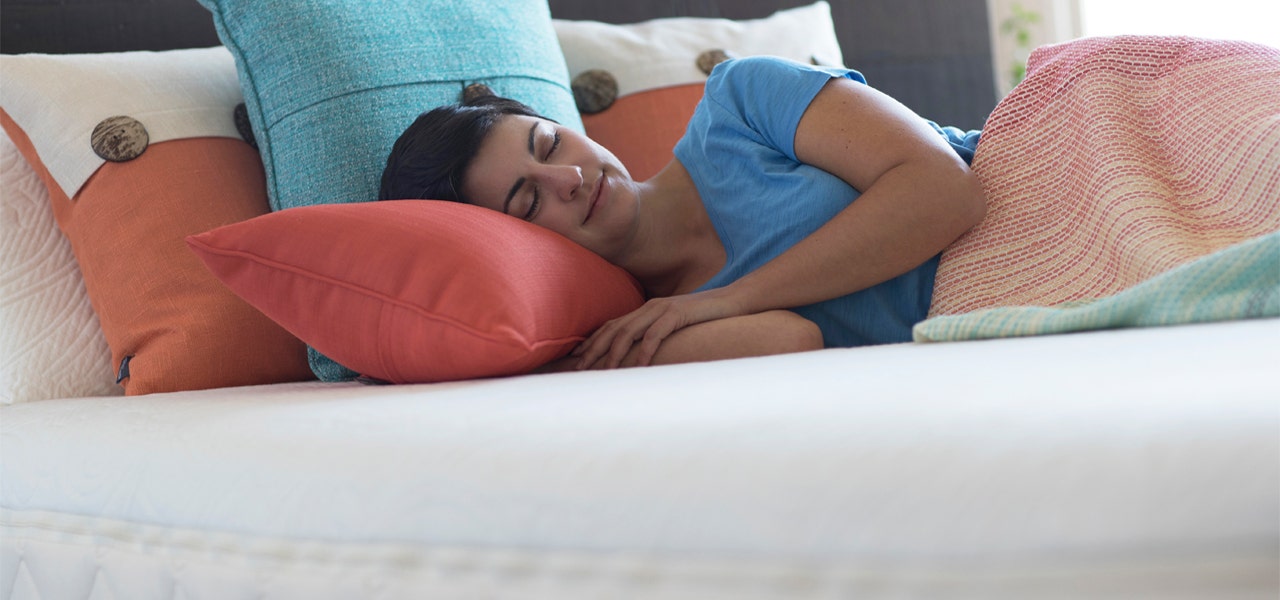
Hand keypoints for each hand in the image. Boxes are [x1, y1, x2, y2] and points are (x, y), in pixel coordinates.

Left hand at [573, 288, 742, 369]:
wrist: (733, 300)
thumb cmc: (705, 318)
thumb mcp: (676, 326)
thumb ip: (658, 335)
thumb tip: (643, 356)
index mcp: (646, 310)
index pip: (612, 325)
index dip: (592, 340)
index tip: (576, 358)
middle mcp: (650, 307)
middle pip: (614, 328)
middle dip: (595, 349)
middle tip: (580, 368)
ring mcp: (663, 309)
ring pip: (629, 331)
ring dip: (615, 353)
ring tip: (605, 371)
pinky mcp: (679, 313)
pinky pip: (656, 334)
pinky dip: (646, 350)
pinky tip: (640, 365)